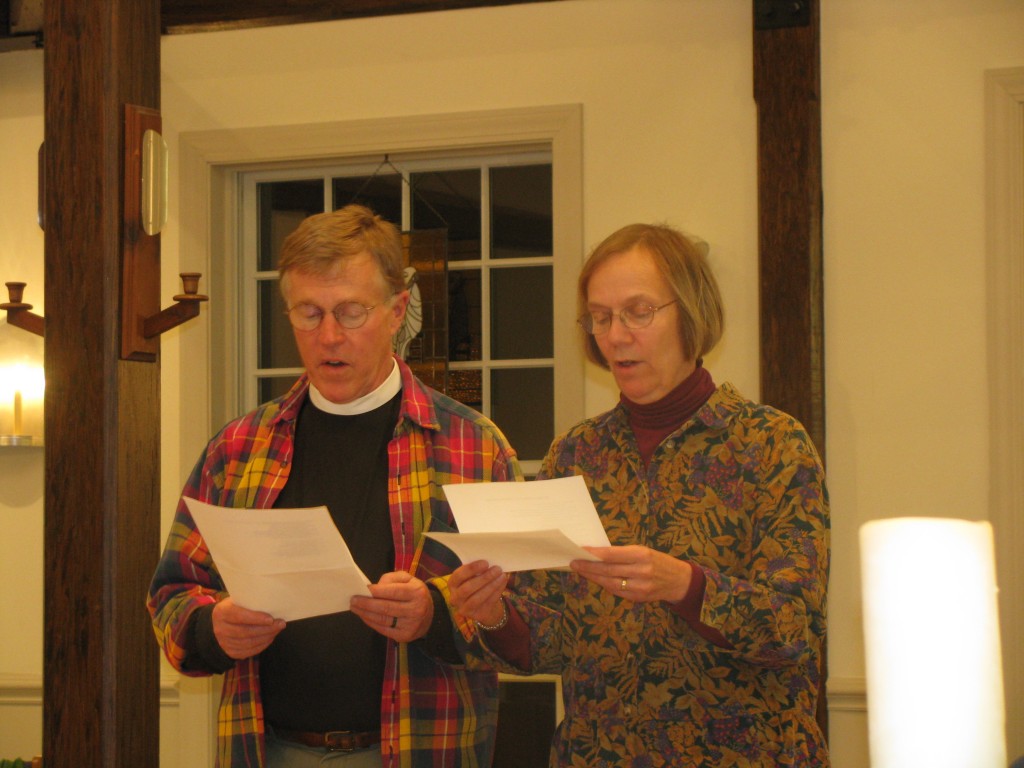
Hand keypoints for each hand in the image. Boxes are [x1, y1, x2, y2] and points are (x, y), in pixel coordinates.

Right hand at [211, 597, 285, 659]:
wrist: (217, 624)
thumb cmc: (233, 608)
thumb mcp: (236, 601)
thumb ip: (250, 602)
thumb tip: (272, 604)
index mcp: (222, 612)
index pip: (240, 616)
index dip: (256, 618)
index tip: (271, 619)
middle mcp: (220, 629)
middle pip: (246, 632)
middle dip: (266, 629)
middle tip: (280, 624)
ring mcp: (224, 643)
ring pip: (249, 643)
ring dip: (266, 637)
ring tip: (277, 630)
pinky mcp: (230, 652)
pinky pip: (249, 651)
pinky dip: (262, 645)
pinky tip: (270, 638)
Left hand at [349, 571, 433, 641]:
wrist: (430, 615)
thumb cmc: (414, 594)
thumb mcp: (408, 579)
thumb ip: (391, 579)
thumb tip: (374, 588)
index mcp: (417, 592)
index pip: (393, 591)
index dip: (376, 591)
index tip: (363, 589)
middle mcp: (416, 609)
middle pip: (386, 607)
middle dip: (366, 604)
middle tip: (353, 600)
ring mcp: (410, 625)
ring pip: (383, 619)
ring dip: (365, 614)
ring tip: (355, 608)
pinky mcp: (404, 636)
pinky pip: (383, 629)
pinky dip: (371, 622)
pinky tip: (364, 616)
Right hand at [448, 560, 507, 626]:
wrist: (483, 604)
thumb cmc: (477, 584)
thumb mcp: (474, 576)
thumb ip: (478, 570)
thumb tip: (491, 561)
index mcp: (452, 584)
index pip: (458, 576)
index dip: (471, 569)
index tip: (485, 563)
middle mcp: (455, 597)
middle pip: (467, 588)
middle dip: (484, 578)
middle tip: (497, 569)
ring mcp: (464, 609)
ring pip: (477, 598)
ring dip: (491, 586)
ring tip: (501, 576)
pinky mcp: (476, 616)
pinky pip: (487, 603)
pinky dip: (496, 592)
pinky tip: (502, 583)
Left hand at [571, 545, 691, 603]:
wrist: (679, 581)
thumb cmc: (658, 561)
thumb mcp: (644, 551)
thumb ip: (623, 554)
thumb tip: (598, 554)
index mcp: (642, 555)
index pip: (612, 555)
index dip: (595, 553)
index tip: (581, 550)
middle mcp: (641, 571)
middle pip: (608, 570)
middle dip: (589, 566)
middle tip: (574, 562)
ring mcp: (640, 587)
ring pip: (610, 583)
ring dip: (593, 577)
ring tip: (581, 570)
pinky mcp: (638, 598)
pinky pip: (616, 592)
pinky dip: (604, 585)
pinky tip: (595, 579)